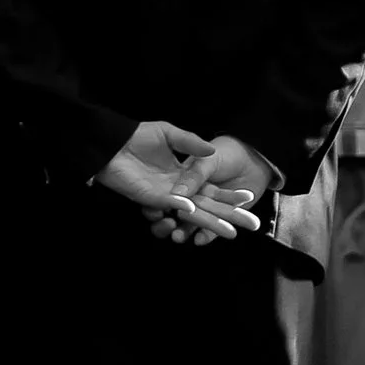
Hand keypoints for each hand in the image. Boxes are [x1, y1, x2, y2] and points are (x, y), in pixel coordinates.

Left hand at [95, 121, 237, 238]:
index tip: (250, 198)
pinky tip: (196, 211)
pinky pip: (172, 206)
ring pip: (192, 213)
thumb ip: (190, 142)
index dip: (230, 195)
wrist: (113, 142)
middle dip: (229, 216)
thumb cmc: (138, 136)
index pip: (212, 189)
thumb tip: (211, 149)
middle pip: (207, 206)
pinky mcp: (151, 196)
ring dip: (210, 222)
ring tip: (228, 231)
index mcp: (184, 174)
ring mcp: (165, 194)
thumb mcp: (169, 133)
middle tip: (252, 225)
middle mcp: (177, 188)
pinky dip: (185, 209)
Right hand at [146, 130, 281, 248]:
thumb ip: (194, 175)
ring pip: (191, 224)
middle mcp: (193, 197)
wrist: (256, 159)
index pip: (170, 195)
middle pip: (178, 212)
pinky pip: (210, 231)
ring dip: (183, 231)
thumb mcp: (209, 161)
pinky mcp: (221, 220)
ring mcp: (207, 209)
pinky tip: (199, 240)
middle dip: (169, 221)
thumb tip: (177, 194)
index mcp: (185, 181)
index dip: (160, 205)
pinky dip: (204, 236)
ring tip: (178, 237)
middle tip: (169, 231)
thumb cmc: (229, 153)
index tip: (156, 213)